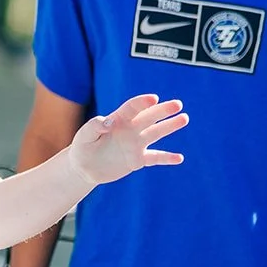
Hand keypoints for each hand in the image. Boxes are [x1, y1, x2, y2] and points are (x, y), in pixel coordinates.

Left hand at [68, 94, 187, 184]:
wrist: (84, 167)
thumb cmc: (82, 146)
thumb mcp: (83, 135)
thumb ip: (94, 126)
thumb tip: (108, 122)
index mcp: (118, 119)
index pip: (132, 108)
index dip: (142, 103)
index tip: (153, 98)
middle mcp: (130, 129)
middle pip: (149, 117)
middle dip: (163, 110)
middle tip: (178, 104)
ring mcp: (136, 144)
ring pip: (156, 133)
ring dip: (170, 126)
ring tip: (184, 118)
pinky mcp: (138, 160)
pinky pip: (155, 158)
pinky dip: (167, 158)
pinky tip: (179, 158)